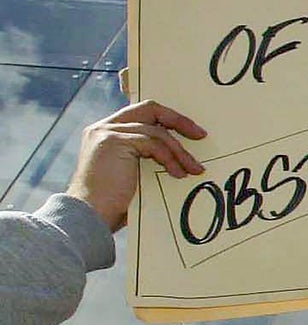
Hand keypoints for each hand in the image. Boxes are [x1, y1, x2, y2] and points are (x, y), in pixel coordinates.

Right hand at [66, 101, 206, 230]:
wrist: (89, 215)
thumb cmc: (111, 202)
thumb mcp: (131, 172)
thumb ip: (145, 156)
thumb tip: (178, 154)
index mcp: (106, 133)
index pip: (142, 113)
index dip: (168, 118)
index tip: (191, 132)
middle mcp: (103, 127)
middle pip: (150, 109)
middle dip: (179, 121)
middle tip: (201, 135)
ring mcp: (107, 132)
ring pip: (156, 131)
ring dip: (179, 152)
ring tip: (194, 169)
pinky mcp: (113, 141)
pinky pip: (154, 144)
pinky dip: (170, 159)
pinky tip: (178, 174)